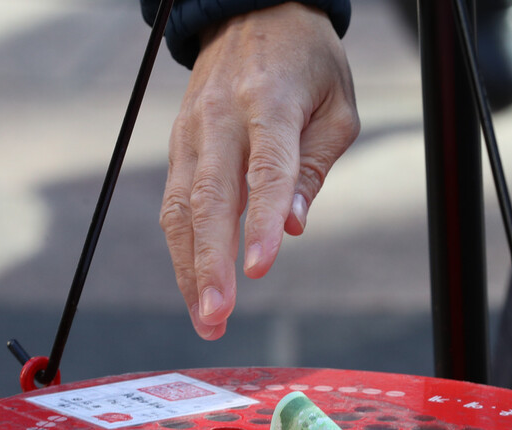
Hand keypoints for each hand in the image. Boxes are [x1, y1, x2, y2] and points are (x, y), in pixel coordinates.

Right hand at [160, 2, 358, 338]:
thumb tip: (293, 226)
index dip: (262, 222)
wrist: (252, 12)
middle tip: (215, 317)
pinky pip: (174, 202)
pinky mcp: (179, 143)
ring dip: (188, 268)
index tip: (259, 269)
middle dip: (209, 265)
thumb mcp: (337, 106)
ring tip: (205, 316)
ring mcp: (193, 132)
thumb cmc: (307, 62)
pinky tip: (193, 282)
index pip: (266, 170)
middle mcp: (222, 118)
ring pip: (181, 208)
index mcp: (269, 102)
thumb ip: (315, 166)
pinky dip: (181, 247)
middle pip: (209, 199)